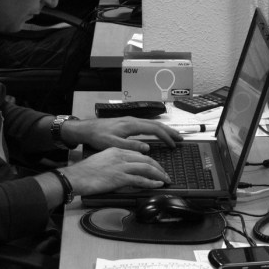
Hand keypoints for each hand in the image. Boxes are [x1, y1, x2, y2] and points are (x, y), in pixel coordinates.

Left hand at [62, 117, 182, 152]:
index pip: (154, 129)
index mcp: (131, 125)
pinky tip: (157, 134)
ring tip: (173, 136)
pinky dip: (155, 130)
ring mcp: (131, 121)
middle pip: (156, 125)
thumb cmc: (98, 136)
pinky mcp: (128, 123)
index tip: (174, 145)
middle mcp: (133, 120)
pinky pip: (146, 125)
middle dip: (170, 132)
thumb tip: (147, 148)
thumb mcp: (113, 144)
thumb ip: (131, 146)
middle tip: (181, 139)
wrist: (87, 129)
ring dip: (164, 130)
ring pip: (152, 124)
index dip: (166, 137)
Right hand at [62, 147, 170, 195]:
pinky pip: (140, 180)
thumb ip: (115, 162)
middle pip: (146, 159)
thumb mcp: (102, 160)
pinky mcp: (120, 178)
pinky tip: (157, 185)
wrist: (75, 176)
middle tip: (165, 174)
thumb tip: (124, 171)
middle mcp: (121, 156)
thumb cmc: (85, 172)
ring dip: (159, 175)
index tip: (155, 167)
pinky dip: (151, 182)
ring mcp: (121, 167)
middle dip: (159, 167)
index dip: (150, 161)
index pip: (138, 154)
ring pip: (147, 168)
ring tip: (166, 180)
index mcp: (116, 150)